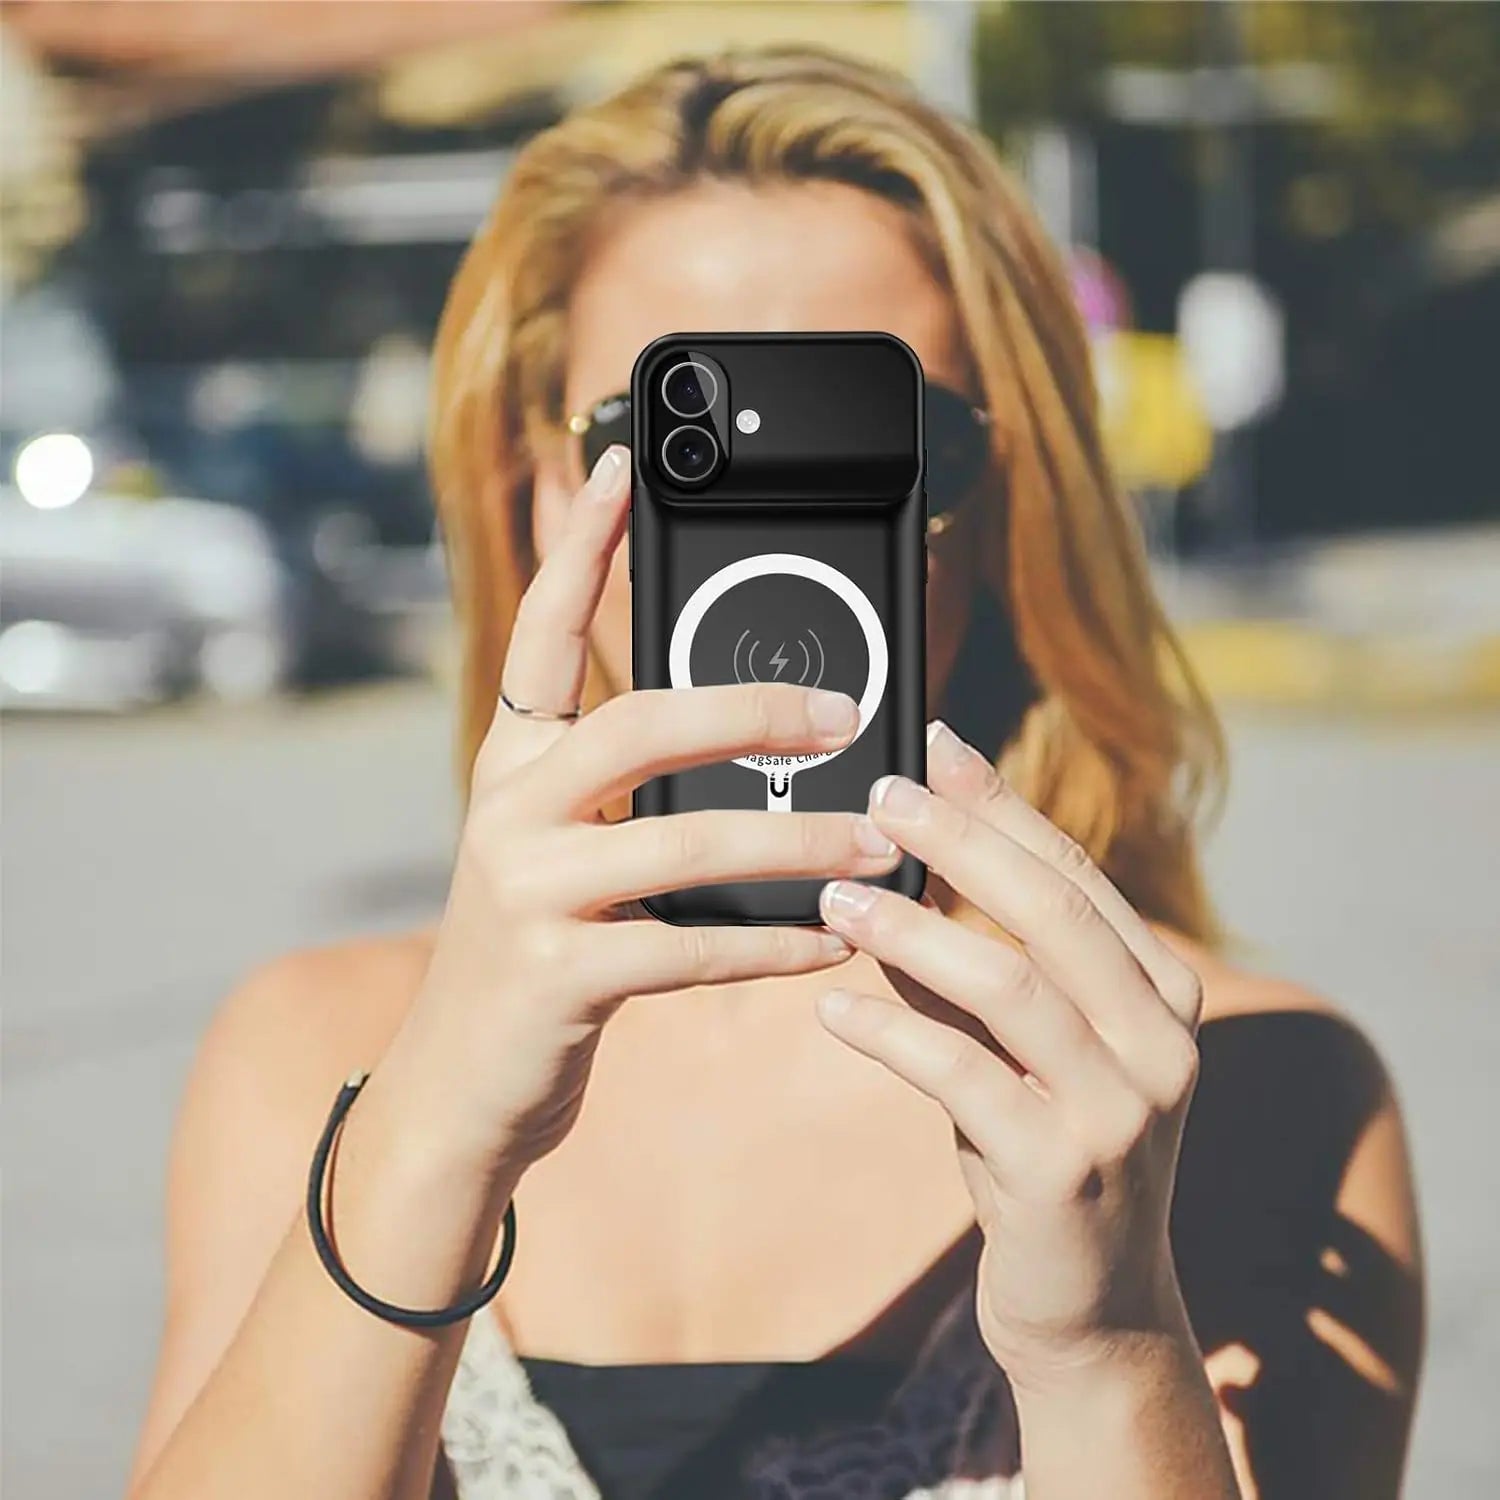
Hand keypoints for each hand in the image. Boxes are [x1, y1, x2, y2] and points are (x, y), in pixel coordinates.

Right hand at [383, 448, 895, 1173]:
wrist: (462, 1081)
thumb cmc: (542, 948)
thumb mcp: (566, 849)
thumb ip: (635, 792)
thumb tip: (769, 741)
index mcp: (512, 763)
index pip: (540, 633)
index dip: (578, 547)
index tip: (620, 465)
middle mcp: (506, 809)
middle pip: (638, 723)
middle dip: (752, 711)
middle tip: (843, 709)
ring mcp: (523, 891)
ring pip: (683, 840)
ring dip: (797, 842)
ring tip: (876, 839)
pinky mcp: (556, 975)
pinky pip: (692, 949)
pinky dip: (773, 942)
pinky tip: (832, 938)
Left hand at [814, 719, 1205, 1393]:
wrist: (1093, 1310)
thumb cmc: (1046, 1152)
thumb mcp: (1021, 1048)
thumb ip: (973, 965)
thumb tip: (891, 870)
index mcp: (1162, 992)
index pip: (1075, 872)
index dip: (1000, 804)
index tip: (932, 746)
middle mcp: (1162, 1041)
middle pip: (1052, 909)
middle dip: (961, 840)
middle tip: (877, 795)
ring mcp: (1122, 1108)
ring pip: (1010, 984)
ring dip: (913, 931)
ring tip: (836, 898)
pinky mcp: (1062, 1171)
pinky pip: (963, 1076)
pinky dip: (891, 1033)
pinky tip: (831, 1010)